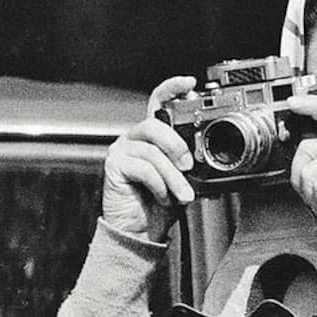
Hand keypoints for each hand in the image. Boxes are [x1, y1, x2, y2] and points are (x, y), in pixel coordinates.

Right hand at [102, 76, 196, 241]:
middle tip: (189, 167)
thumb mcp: (182, 179)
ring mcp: (121, 150)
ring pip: (152, 151)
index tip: (190, 83)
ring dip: (172, 176)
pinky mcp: (114, 166)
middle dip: (177, 146)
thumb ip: (187, 162)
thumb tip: (202, 155)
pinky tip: (162, 197)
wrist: (141, 233)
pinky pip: (143, 167)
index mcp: (151, 137)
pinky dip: (158, 184)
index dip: (172, 88)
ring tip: (181, 194)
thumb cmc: (159, 206)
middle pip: (155, 124)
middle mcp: (134, 138)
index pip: (158, 103)